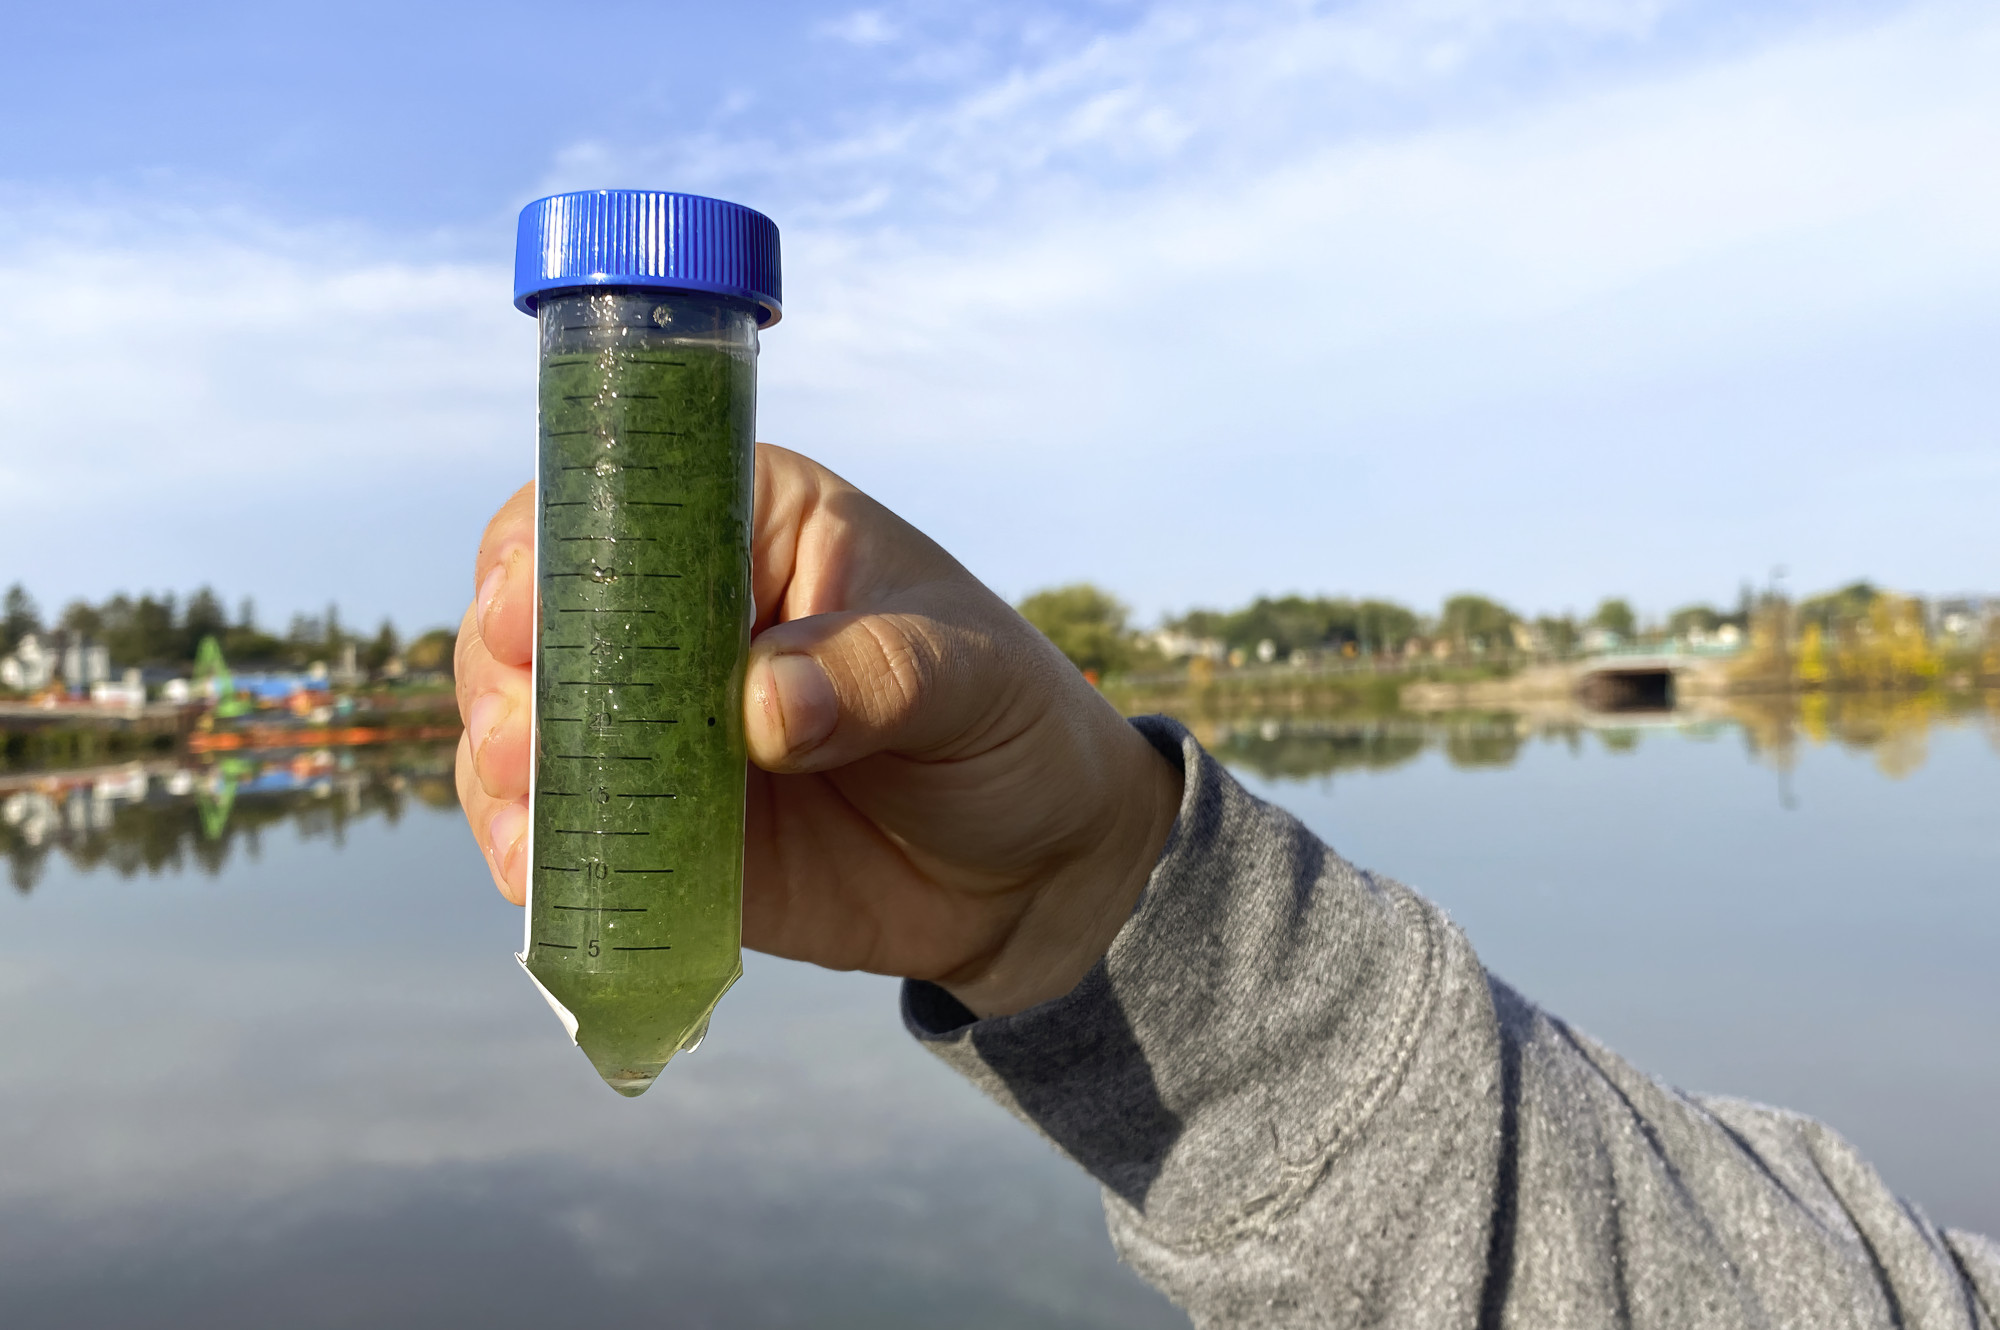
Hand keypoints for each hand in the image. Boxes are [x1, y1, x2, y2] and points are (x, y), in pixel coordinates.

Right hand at [454, 444, 1182, 1017]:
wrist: (1033, 871)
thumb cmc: (1011, 727)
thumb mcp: (972, 680)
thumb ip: (879, 674)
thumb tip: (766, 702)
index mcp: (754, 524)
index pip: (621, 499)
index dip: (554, 546)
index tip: (525, 614)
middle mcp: (683, 611)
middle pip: (541, 612)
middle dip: (508, 672)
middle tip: (521, 737)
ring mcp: (657, 721)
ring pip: (530, 720)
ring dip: (504, 763)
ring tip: (523, 814)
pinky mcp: (653, 822)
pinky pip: (565, 824)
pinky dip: (535, 847)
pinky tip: (534, 876)